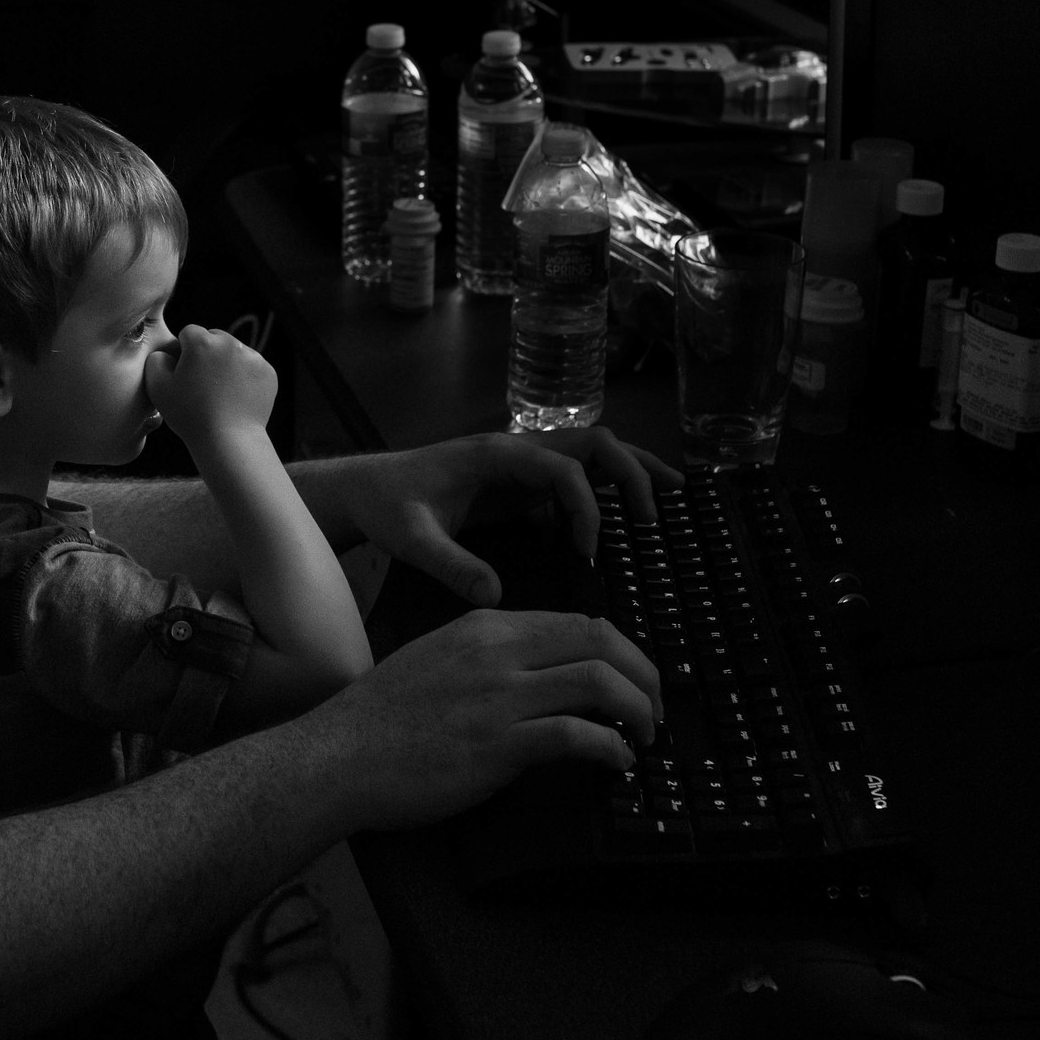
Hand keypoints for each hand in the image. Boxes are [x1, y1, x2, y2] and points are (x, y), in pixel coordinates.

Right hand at [143, 325, 276, 442]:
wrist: (228, 440)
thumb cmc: (190, 416)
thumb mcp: (158, 388)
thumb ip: (156, 361)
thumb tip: (166, 353)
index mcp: (202, 342)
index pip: (189, 333)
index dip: (184, 352)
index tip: (185, 372)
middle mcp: (230, 343)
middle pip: (214, 338)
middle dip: (207, 353)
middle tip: (202, 383)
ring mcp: (252, 356)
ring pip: (234, 351)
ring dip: (226, 364)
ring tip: (220, 393)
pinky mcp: (267, 372)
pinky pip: (251, 366)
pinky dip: (245, 377)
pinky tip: (236, 397)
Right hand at [293, 609, 661, 829]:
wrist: (338, 756)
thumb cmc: (382, 719)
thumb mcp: (439, 661)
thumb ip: (489, 659)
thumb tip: (542, 679)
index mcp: (484, 626)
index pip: (576, 620)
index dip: (620, 649)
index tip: (634, 678)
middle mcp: (497, 651)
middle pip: (600, 640)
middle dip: (645, 673)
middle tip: (657, 707)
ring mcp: (499, 696)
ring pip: (599, 682)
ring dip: (640, 711)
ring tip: (646, 736)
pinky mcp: (498, 745)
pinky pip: (577, 735)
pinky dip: (612, 748)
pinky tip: (618, 763)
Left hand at [303, 429, 676, 607]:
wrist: (367, 489)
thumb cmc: (388, 507)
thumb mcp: (412, 538)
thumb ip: (450, 564)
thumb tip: (495, 596)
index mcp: (498, 456)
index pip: (563, 470)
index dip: (585, 509)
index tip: (588, 553)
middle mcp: (518, 451)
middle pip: (593, 444)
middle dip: (631, 474)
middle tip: (655, 517)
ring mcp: (522, 464)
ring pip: (591, 453)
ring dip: (630, 471)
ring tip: (673, 497)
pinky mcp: (521, 483)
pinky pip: (576, 478)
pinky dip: (608, 491)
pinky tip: (628, 521)